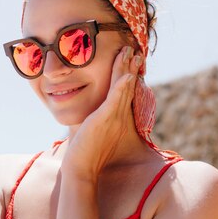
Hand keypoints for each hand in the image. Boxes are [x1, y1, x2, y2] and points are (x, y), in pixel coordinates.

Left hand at [61, 45, 140, 180]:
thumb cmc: (85, 154)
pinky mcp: (106, 119)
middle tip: (135, 50)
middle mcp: (118, 116)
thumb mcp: (92, 131)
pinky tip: (128, 76)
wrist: (82, 168)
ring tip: (132, 53)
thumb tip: (91, 115)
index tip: (130, 59)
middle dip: (130, 67)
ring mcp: (113, 117)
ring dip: (128, 70)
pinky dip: (122, 87)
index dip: (127, 75)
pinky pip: (116, 100)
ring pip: (123, 88)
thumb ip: (95, 121)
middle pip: (127, 86)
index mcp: (116, 117)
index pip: (124, 91)